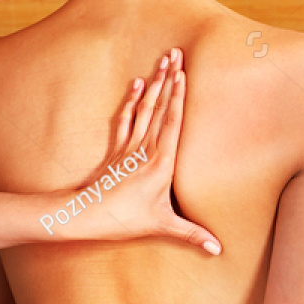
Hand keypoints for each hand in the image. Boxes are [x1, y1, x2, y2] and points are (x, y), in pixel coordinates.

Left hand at [86, 49, 220, 253]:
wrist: (84, 215)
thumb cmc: (123, 220)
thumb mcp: (162, 226)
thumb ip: (192, 234)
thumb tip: (219, 250)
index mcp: (162, 163)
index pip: (173, 122)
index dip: (180, 96)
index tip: (185, 73)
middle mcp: (146, 150)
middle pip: (160, 108)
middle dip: (170, 79)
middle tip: (176, 53)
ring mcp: (129, 148)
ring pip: (144, 109)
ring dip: (154, 84)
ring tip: (162, 61)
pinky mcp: (116, 152)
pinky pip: (125, 120)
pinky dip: (131, 101)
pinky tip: (137, 85)